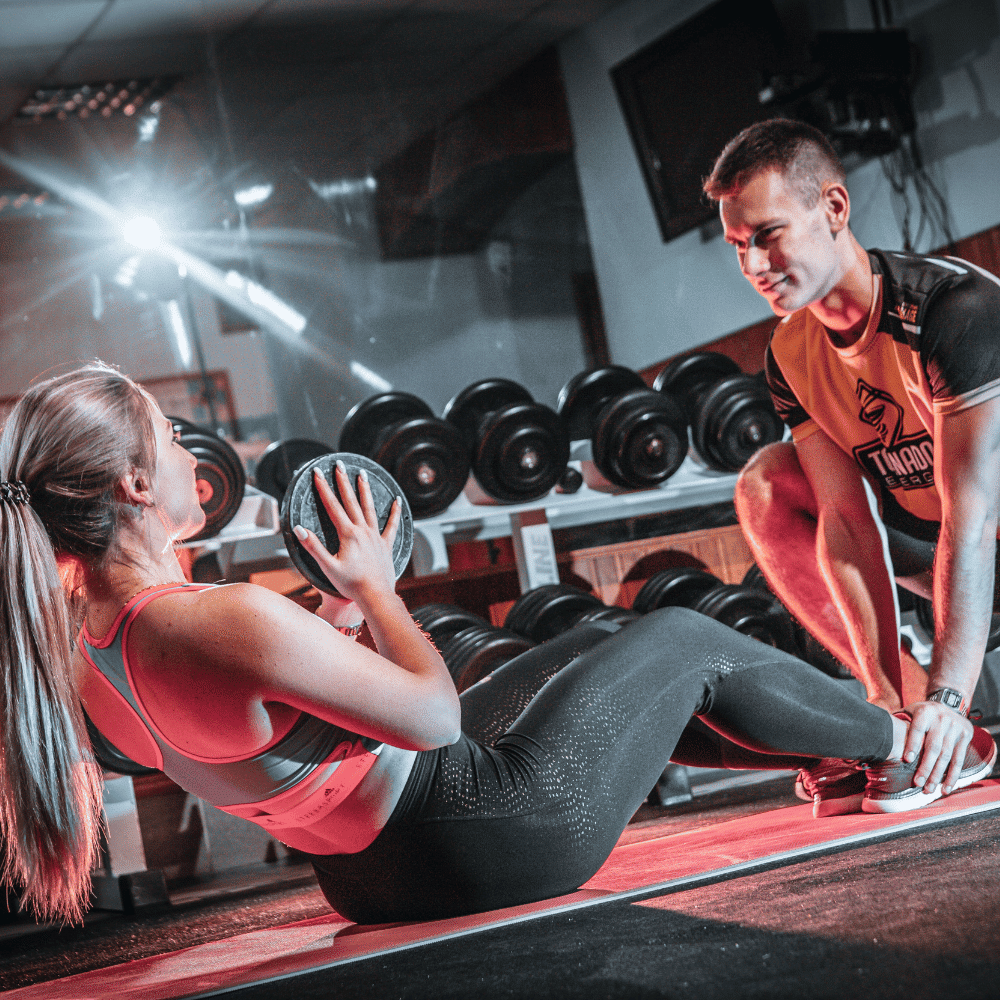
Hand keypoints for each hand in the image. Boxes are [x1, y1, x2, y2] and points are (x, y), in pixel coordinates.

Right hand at [292, 461, 400, 605]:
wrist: (376, 595)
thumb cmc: (351, 585)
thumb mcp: (328, 567)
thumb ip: (314, 547)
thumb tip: (300, 529)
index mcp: (348, 534)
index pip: (333, 506)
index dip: (324, 488)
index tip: (317, 473)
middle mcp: (363, 531)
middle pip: (351, 501)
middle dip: (343, 482)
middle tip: (339, 465)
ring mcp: (376, 536)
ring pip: (370, 508)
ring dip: (365, 490)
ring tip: (362, 475)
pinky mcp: (386, 545)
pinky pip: (392, 525)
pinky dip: (395, 512)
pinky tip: (398, 501)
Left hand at [901, 700, 973, 794]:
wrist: (951, 703)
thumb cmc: (924, 712)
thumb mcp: (911, 710)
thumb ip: (899, 720)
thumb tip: (879, 733)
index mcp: (924, 712)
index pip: (917, 730)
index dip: (912, 745)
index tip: (907, 760)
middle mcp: (941, 720)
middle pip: (933, 747)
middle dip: (926, 767)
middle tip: (918, 783)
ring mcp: (955, 729)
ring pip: (946, 756)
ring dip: (937, 775)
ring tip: (929, 789)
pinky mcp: (965, 737)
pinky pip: (959, 759)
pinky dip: (953, 775)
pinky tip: (945, 787)